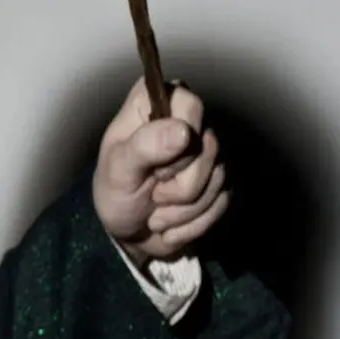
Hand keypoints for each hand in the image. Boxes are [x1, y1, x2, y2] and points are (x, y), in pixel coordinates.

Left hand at [92, 77, 229, 267]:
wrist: (130, 233)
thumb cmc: (115, 193)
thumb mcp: (118, 171)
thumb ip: (144, 146)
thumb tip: (183, 130)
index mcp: (151, 105)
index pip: (190, 105)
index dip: (178, 140)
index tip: (154, 164)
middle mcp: (184, 120)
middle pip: (209, 145)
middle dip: (180, 185)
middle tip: (151, 192)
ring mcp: (205, 150)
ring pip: (220, 176)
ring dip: (184, 209)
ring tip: (157, 211)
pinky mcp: (220, 178)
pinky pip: (224, 200)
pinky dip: (194, 222)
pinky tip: (172, 222)